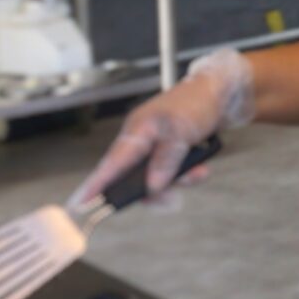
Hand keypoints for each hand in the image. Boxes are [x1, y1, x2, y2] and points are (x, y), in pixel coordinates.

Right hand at [72, 50, 253, 205]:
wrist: (221, 93)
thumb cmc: (196, 103)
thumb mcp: (181, 133)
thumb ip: (165, 161)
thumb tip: (152, 186)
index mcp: (136, 132)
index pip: (110, 164)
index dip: (94, 186)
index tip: (77, 205)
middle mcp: (141, 141)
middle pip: (134, 178)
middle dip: (155, 190)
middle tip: (170, 199)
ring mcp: (155, 147)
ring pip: (156, 178)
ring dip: (178, 180)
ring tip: (197, 172)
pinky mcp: (169, 152)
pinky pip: (172, 173)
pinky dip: (187, 174)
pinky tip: (201, 168)